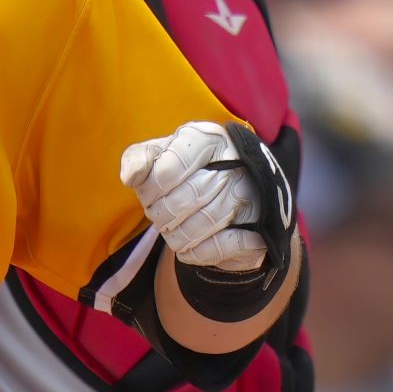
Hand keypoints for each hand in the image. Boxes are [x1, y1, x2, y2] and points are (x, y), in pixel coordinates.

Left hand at [120, 120, 271, 278]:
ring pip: (204, 222)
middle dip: (162, 214)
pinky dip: (199, 252)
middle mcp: (237, 163)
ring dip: (177, 235)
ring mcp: (253, 195)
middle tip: (158, 218)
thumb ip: (140, 158)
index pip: (167, 169)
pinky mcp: (260, 228)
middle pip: (187, 197)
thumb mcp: (160, 157)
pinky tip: (190, 248)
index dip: (149, 191)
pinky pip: (224, 246)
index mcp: (210, 139)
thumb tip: (132, 176)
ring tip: (172, 232)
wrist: (229, 198)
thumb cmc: (187, 173)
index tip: (148, 196)